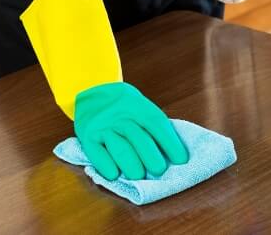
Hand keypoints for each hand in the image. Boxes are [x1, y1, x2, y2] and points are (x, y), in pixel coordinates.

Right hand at [74, 82, 188, 180]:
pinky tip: (114, 174)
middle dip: (152, 156)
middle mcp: (120, 115)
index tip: (181, 159)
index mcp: (137, 106)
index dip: (170, 142)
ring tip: (139, 175)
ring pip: (120, 148)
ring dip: (132, 165)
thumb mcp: (138, 106)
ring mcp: (104, 126)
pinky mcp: (88, 137)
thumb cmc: (123, 108)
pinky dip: (107, 166)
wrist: (91, 94)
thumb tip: (173, 154)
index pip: (156, 123)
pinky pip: (98, 154)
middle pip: (139, 138)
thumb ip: (152, 126)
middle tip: (160, 170)